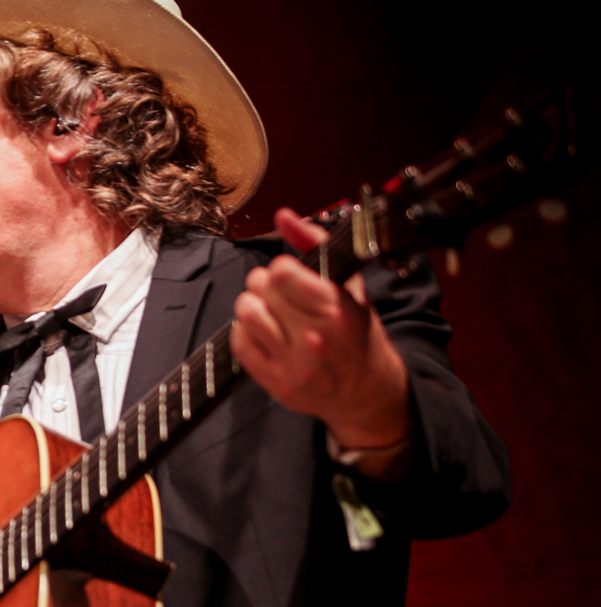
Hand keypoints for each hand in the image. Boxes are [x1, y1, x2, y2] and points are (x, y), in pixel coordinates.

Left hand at [231, 209, 412, 466]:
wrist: (366, 391)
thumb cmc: (356, 334)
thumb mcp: (350, 286)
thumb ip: (317, 244)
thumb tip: (284, 216)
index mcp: (337, 310)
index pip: (282, 272)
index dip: (281, 268)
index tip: (290, 275)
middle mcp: (316, 338)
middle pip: (260, 289)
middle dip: (265, 285)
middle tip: (278, 294)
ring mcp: (294, 364)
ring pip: (246, 314)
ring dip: (252, 306)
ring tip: (269, 311)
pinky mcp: (276, 383)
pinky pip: (239, 343)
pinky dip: (246, 332)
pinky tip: (264, 333)